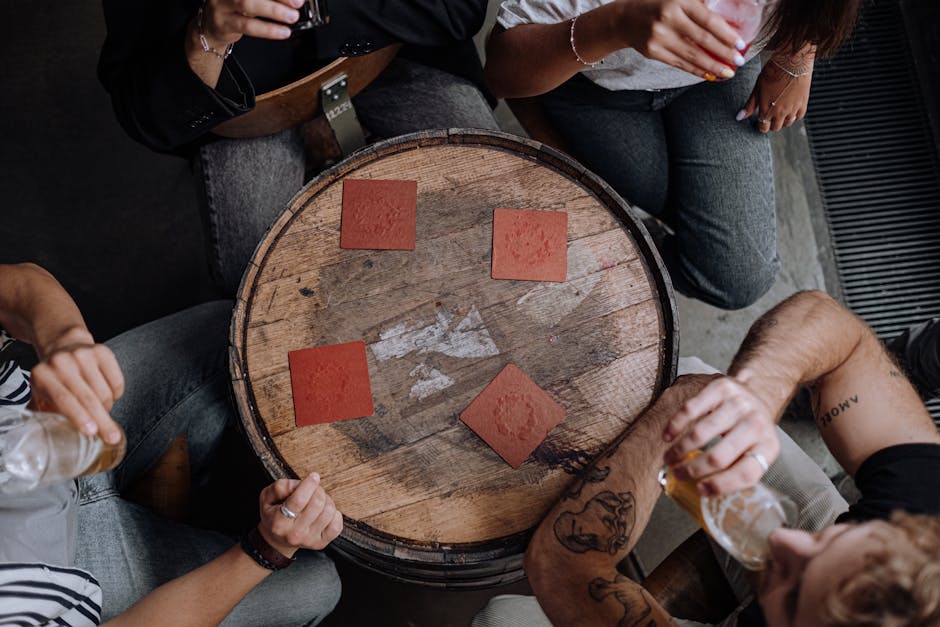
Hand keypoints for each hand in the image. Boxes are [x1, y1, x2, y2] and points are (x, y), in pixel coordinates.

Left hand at [29, 328, 124, 443]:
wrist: (64, 345)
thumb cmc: (53, 377)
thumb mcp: (39, 394)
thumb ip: (43, 415)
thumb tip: (44, 442)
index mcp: (42, 375)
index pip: (64, 399)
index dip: (79, 416)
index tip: (91, 432)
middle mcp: (62, 362)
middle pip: (88, 397)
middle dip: (102, 421)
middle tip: (112, 437)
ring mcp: (84, 355)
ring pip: (105, 392)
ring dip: (106, 407)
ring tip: (100, 410)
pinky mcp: (103, 352)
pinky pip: (117, 381)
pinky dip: (116, 394)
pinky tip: (108, 394)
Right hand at [197, 0, 305, 45]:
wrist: (212, 28)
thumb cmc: (236, 8)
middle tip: (297, 2)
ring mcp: (222, 3)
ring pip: (248, 4)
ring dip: (274, 10)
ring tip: (292, 16)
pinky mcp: (224, 23)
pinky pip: (248, 26)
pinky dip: (268, 29)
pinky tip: (282, 31)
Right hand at [259, 473, 343, 556]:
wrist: (276, 540)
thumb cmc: (273, 514)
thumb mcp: (266, 497)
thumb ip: (280, 487)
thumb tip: (299, 484)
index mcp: (279, 522)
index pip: (299, 500)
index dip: (309, 484)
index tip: (314, 476)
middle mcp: (295, 534)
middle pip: (317, 504)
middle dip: (318, 490)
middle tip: (313, 489)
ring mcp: (309, 540)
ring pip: (329, 512)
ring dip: (326, 501)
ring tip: (317, 500)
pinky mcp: (320, 543)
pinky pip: (337, 526)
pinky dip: (334, 515)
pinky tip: (324, 512)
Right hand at [613, 0, 745, 80]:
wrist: (626, 18)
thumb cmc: (660, 7)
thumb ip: (700, 7)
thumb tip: (729, 25)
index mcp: (680, 2)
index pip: (708, 21)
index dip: (726, 34)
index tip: (740, 44)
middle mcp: (669, 19)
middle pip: (702, 40)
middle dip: (724, 53)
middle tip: (739, 61)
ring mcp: (660, 37)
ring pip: (692, 56)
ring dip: (712, 66)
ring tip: (728, 72)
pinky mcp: (653, 51)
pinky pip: (680, 64)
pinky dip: (696, 70)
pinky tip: (709, 74)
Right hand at [661, 371, 779, 494]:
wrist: (756, 393)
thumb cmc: (750, 430)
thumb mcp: (755, 452)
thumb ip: (738, 470)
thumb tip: (705, 491)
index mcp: (768, 446)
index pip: (746, 473)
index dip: (721, 486)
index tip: (700, 491)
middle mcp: (757, 424)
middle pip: (718, 456)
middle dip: (692, 470)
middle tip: (678, 474)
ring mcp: (739, 404)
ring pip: (701, 433)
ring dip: (679, 450)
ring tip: (670, 458)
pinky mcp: (721, 388)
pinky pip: (691, 409)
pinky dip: (675, 425)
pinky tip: (668, 436)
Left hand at [737, 57, 813, 132]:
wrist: (791, 62)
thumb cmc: (772, 73)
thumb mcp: (757, 89)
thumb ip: (749, 105)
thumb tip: (739, 117)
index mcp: (766, 110)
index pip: (763, 127)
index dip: (761, 125)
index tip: (760, 121)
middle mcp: (780, 112)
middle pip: (775, 127)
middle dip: (771, 123)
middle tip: (770, 116)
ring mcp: (792, 109)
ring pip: (787, 123)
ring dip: (783, 120)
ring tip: (780, 111)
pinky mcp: (803, 103)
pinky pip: (799, 116)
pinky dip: (794, 115)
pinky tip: (790, 109)